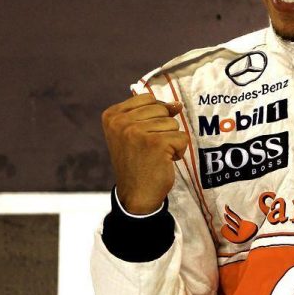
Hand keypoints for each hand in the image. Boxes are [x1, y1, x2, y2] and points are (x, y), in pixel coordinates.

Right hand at [101, 93, 187, 213]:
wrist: (135, 196)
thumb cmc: (137, 161)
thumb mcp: (135, 131)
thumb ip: (152, 112)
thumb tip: (177, 104)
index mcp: (112, 115)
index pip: (148, 98)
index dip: (155, 115)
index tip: (143, 136)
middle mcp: (121, 121)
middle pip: (161, 108)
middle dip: (163, 128)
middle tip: (149, 148)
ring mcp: (137, 131)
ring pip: (173, 122)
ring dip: (171, 140)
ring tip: (156, 155)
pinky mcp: (155, 143)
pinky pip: (181, 137)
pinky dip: (178, 150)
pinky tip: (164, 161)